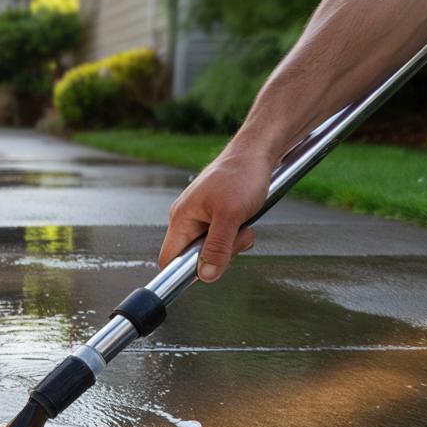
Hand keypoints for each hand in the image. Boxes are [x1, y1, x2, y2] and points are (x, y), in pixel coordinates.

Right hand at [158, 147, 271, 282]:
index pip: (169, 259)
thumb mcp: (230, 216)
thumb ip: (217, 248)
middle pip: (195, 257)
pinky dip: (236, 234)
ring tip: (243, 225)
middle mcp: (187, 219)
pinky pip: (222, 237)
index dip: (185, 272)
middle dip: (220, 254)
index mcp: (181, 218)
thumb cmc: (241, 174)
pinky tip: (245, 220)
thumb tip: (206, 275)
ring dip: (232, 243)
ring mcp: (201, 216)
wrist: (257, 151)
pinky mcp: (215, 214)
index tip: (209, 271)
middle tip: (237, 237)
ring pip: (212, 248)